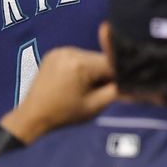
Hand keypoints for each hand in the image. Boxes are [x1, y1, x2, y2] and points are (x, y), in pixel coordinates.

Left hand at [1, 47, 116, 143]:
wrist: (32, 116)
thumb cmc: (64, 114)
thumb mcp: (94, 106)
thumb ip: (116, 91)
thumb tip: (133, 82)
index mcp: (79, 64)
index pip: (110, 64)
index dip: (116, 77)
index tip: (116, 89)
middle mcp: (70, 51)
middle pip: (99, 59)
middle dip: (103, 73)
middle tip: (97, 92)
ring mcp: (60, 50)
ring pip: (90, 58)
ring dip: (92, 70)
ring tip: (83, 88)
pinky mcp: (55, 53)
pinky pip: (77, 57)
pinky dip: (81, 67)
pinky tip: (74, 81)